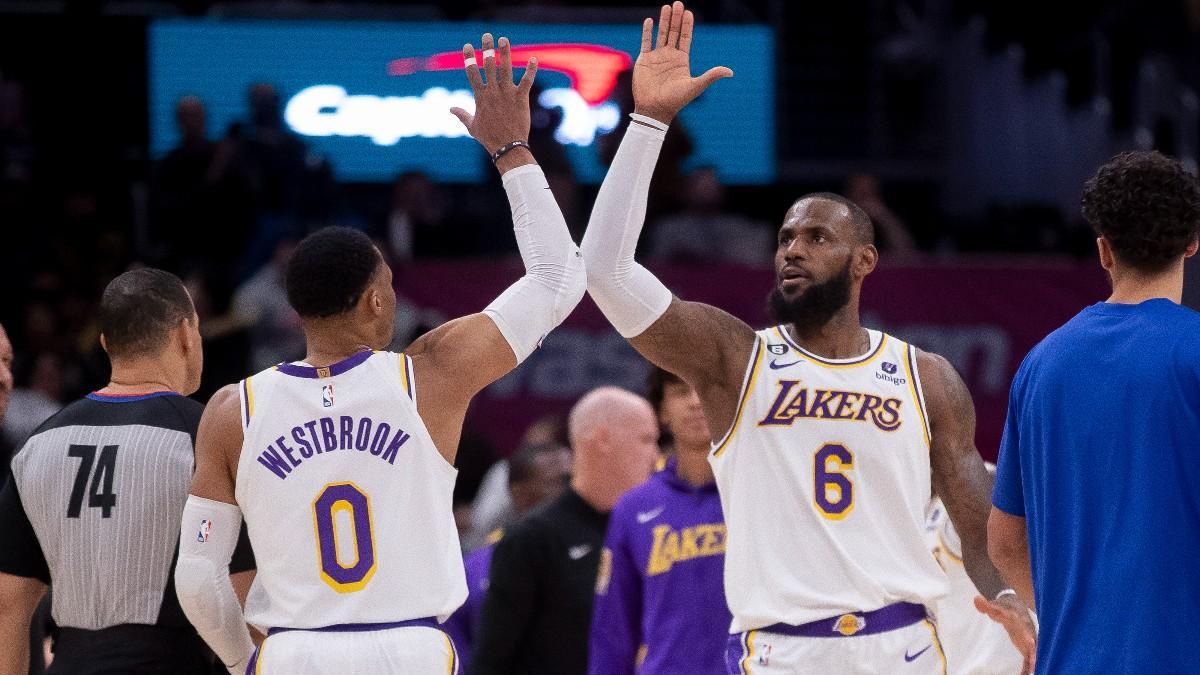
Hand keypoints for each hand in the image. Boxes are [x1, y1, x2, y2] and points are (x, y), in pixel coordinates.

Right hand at [451, 33, 538, 154]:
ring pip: (505, 69)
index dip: (469, 58)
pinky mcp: (521, 98)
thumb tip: (450, 109)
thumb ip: (462, 114)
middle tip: (487, 36)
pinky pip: (527, 81)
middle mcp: (493, 92)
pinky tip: (534, 59)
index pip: (472, 73)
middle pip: (488, 65)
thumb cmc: (489, 138)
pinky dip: (531, 70)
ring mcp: (507, 94)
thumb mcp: (472, 126)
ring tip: (504, 39)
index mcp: (480, 97)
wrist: (507, 147)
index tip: (467, 46)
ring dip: (505, 53)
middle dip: (486, 49)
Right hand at [632, 1, 732, 124]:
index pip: (685, 38)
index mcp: (682, 60)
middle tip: (678, 3)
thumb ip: (711, 76)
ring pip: (661, 34)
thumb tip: (730, 72)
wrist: (655, 109)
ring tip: (666, 7)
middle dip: (676, 18)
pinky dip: (647, 32)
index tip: (689, 13)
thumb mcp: (696, 86)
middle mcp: (670, 56)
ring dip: (663, 21)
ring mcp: (657, 58)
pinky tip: (650, 21)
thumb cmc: (676, 100)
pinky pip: (646, 42)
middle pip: (673, 33)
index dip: (687, 25)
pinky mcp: (645, 60)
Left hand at [975, 594, 1037, 674]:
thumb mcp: (996, 606)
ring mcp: (1029, 640)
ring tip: (1028, 674)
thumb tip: (976, 600)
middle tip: (1033, 665)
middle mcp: (1028, 632)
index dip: (1028, 635)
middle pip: (1033, 644)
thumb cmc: (1005, 607)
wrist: (1015, 606)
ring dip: (1031, 664)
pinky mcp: (1026, 646)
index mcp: (1022, 622)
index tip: (1031, 642)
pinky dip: (1026, 667)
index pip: (1026, 628)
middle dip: (1034, 654)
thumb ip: (986, 605)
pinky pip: (1027, 658)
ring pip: (1032, 653)